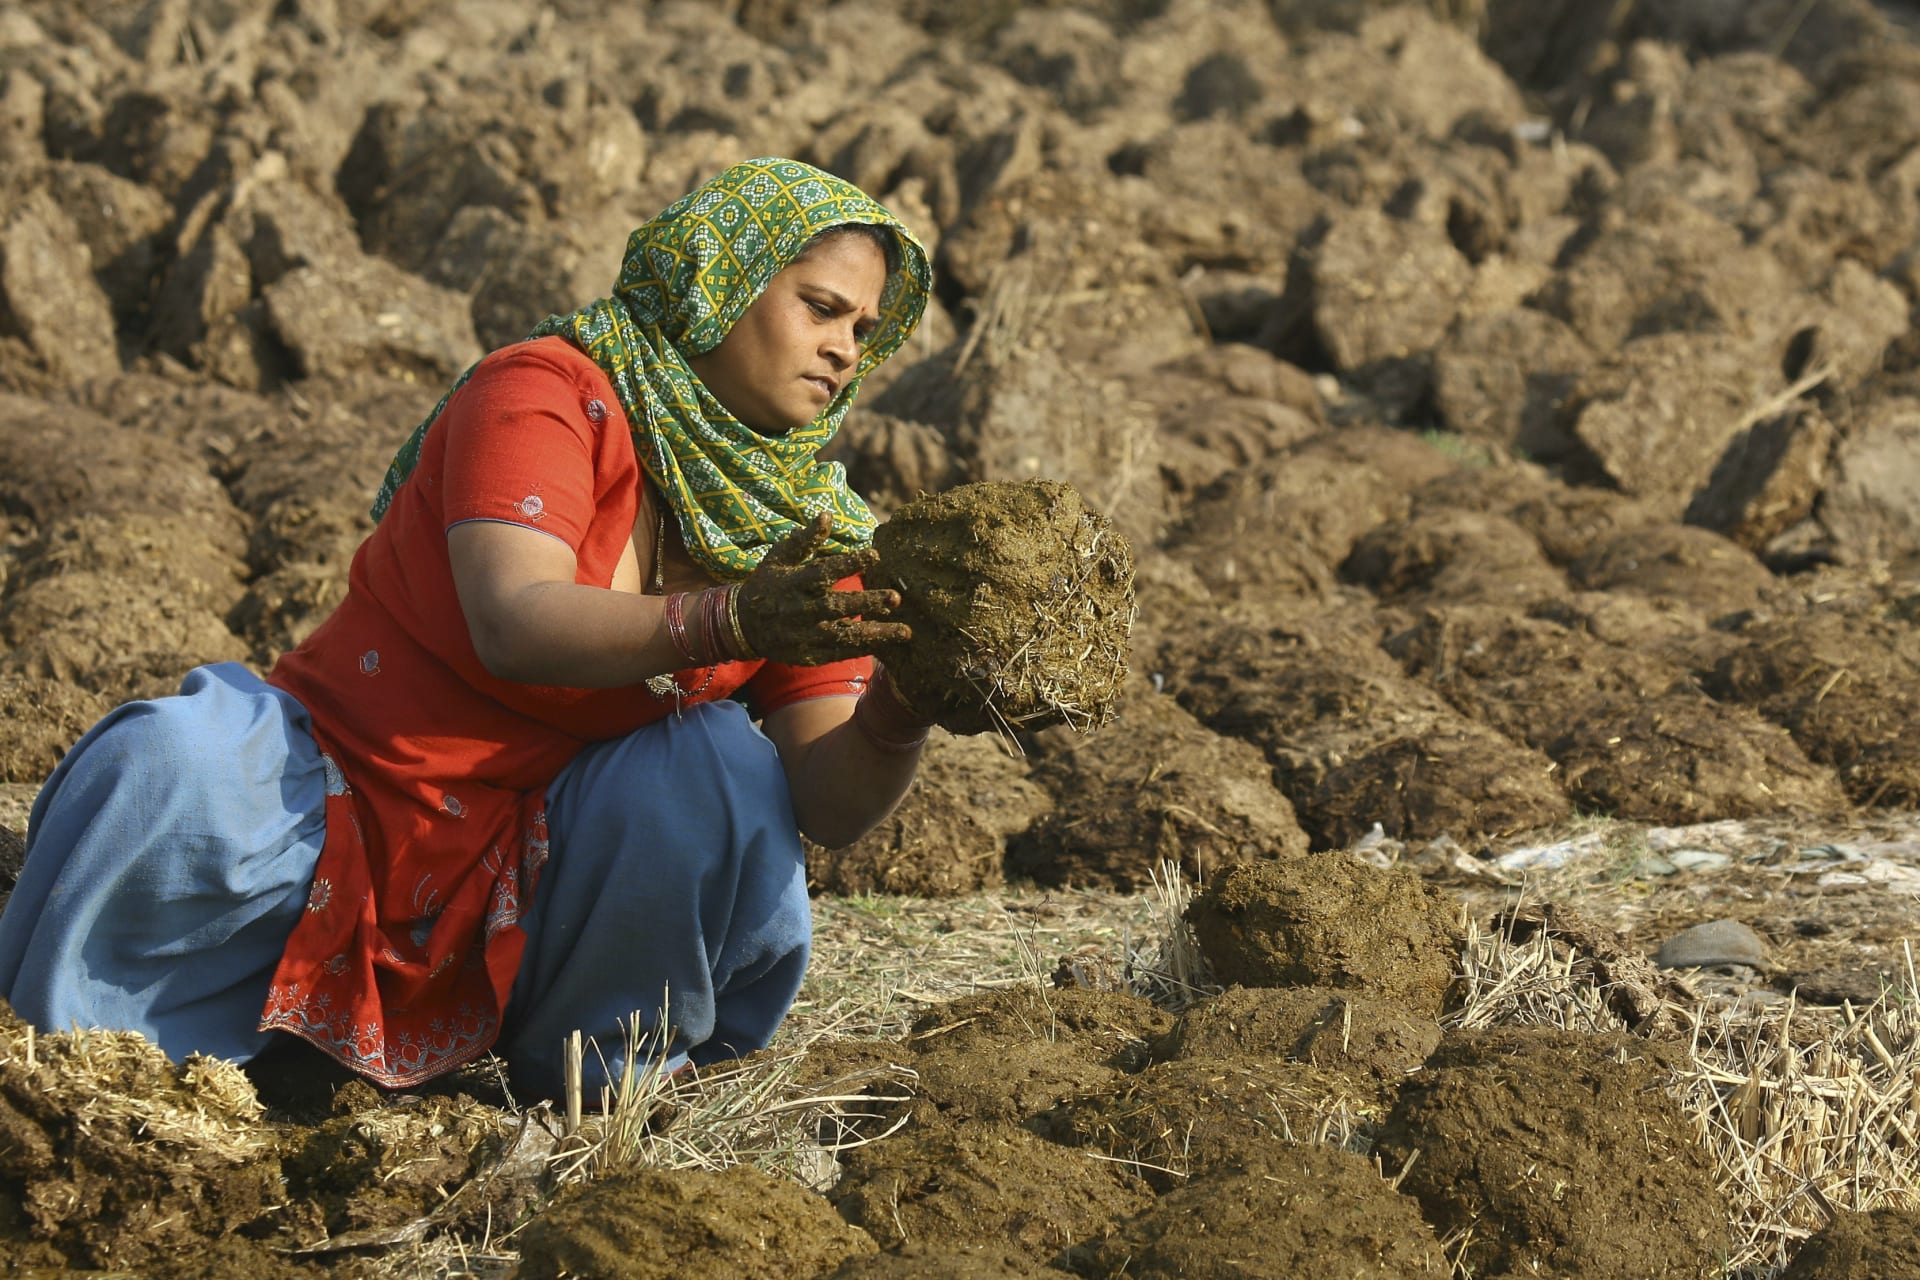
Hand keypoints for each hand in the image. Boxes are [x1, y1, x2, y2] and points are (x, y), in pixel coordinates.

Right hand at [734, 514, 911, 665]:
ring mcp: (804, 635)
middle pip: (837, 606)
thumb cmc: (767, 583)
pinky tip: (886, 644)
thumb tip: (827, 515)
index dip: (848, 562)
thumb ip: (805, 539)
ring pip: (843, 635)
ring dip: (875, 634)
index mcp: (794, 582)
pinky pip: (838, 653)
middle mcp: (800, 610)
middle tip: (896, 597)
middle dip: (868, 603)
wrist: (741, 625)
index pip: (823, 571)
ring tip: (905, 632)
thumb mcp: (779, 557)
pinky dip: (861, 649)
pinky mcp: (808, 654)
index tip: (875, 554)